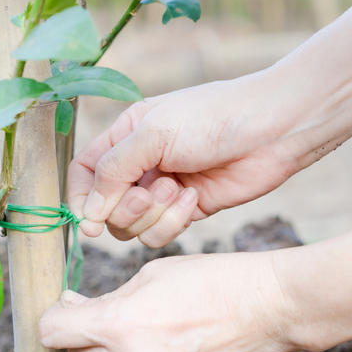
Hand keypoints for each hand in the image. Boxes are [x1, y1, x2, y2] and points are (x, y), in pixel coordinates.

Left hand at [37, 251, 295, 351]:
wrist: (271, 308)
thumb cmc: (215, 279)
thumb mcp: (151, 274)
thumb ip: (108, 298)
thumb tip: (77, 309)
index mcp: (119, 327)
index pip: (52, 334)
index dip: (53, 316)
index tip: (65, 303)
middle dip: (78, 331)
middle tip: (92, 305)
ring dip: (107, 347)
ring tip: (135, 317)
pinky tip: (161, 333)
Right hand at [69, 75, 302, 246]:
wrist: (271, 130)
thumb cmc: (212, 118)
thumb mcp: (153, 134)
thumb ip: (113, 171)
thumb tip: (88, 212)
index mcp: (126, 135)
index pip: (85, 173)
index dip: (80, 199)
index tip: (88, 221)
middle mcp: (141, 164)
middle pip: (106, 207)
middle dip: (124, 208)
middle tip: (148, 194)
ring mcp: (164, 190)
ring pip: (133, 226)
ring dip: (152, 215)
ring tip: (178, 190)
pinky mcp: (188, 210)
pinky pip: (161, 233)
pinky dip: (174, 222)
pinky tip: (195, 198)